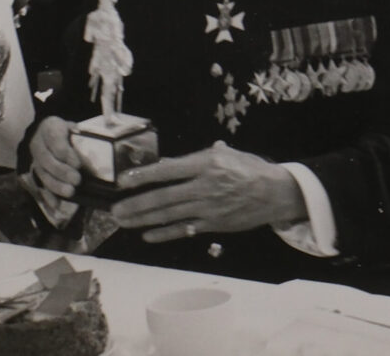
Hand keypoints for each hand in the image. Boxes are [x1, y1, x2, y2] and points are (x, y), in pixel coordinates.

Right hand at [29, 116, 82, 199]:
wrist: (40, 132)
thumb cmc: (62, 130)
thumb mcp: (69, 125)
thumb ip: (78, 133)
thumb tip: (90, 144)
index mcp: (49, 129)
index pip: (55, 142)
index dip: (66, 154)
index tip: (78, 164)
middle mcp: (38, 145)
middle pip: (48, 161)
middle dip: (63, 172)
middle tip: (77, 180)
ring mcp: (34, 161)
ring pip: (42, 175)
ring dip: (56, 185)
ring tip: (70, 192)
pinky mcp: (34, 174)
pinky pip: (38, 185)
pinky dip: (47, 196)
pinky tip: (56, 204)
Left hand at [112, 141, 305, 242]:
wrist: (274, 193)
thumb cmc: (250, 170)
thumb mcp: (227, 154)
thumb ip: (199, 158)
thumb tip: (172, 163)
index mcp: (206, 164)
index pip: (167, 170)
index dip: (143, 176)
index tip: (123, 180)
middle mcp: (204, 187)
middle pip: (162, 197)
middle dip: (135, 204)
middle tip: (115, 210)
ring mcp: (207, 208)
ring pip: (168, 215)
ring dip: (143, 219)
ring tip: (124, 221)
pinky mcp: (212, 224)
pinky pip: (183, 229)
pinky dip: (164, 233)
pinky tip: (147, 234)